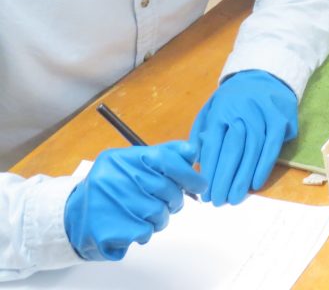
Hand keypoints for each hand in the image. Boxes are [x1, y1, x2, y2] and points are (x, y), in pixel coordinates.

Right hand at [63, 141, 205, 260]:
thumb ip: (164, 154)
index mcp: (120, 158)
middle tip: (170, 203)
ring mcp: (109, 204)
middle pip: (166, 190)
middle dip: (175, 199)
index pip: (164, 159)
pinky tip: (132, 225)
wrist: (73, 217)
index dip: (187, 173)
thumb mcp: (132, 162)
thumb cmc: (111, 187)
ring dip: (160, 217)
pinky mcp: (109, 230)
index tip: (200, 185)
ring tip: (146, 214)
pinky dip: (145, 231)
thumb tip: (193, 152)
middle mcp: (112, 178)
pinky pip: (146, 231)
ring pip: (159, 213)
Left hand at [190, 70, 297, 205]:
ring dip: (243, 177)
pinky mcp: (280, 118)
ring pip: (252, 149)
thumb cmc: (234, 100)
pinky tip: (255, 183)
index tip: (204, 193)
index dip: (209, 171)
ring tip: (235, 197)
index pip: (213, 145)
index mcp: (220, 111)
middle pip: (232, 149)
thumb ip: (202, 133)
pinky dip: (264, 166)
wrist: (265, 75)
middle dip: (224, 178)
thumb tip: (196, 163)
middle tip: (219, 201)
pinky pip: (272, 146)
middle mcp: (241, 111)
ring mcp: (262, 114)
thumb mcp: (211, 109)